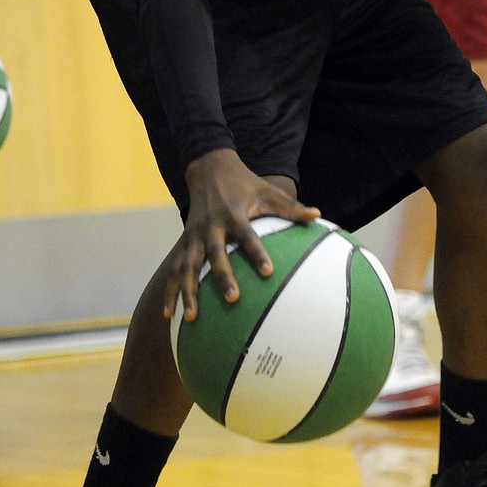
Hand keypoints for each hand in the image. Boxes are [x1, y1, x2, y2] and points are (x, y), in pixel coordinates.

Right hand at [163, 148, 319, 321]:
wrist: (208, 169)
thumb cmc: (244, 183)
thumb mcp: (267, 191)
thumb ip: (290, 206)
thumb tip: (317, 215)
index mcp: (233, 214)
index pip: (247, 235)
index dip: (257, 252)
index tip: (269, 271)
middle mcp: (211, 226)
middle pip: (215, 254)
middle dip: (223, 276)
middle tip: (234, 298)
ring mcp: (193, 235)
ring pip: (187, 265)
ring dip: (188, 291)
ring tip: (193, 317)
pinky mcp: (184, 241)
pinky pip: (174, 268)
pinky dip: (171, 290)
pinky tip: (169, 315)